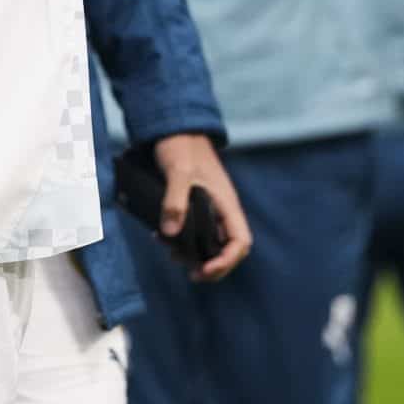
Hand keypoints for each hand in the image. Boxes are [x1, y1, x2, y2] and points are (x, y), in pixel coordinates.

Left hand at [153, 131, 253, 279]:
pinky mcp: (196, 206)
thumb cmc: (181, 146)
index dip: (226, 261)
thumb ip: (174, 201)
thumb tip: (170, 234)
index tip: (204, 270)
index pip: (240, 242)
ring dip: (196, 256)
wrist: (175, 128)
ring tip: (173, 256)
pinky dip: (183, 241)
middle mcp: (221, 209)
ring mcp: (210, 208)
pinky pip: (196, 231)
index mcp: (226, 203)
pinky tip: (163, 238)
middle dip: (212, 266)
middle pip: (228, 248)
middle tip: (192, 275)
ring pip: (211, 243)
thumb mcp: (177, 172)